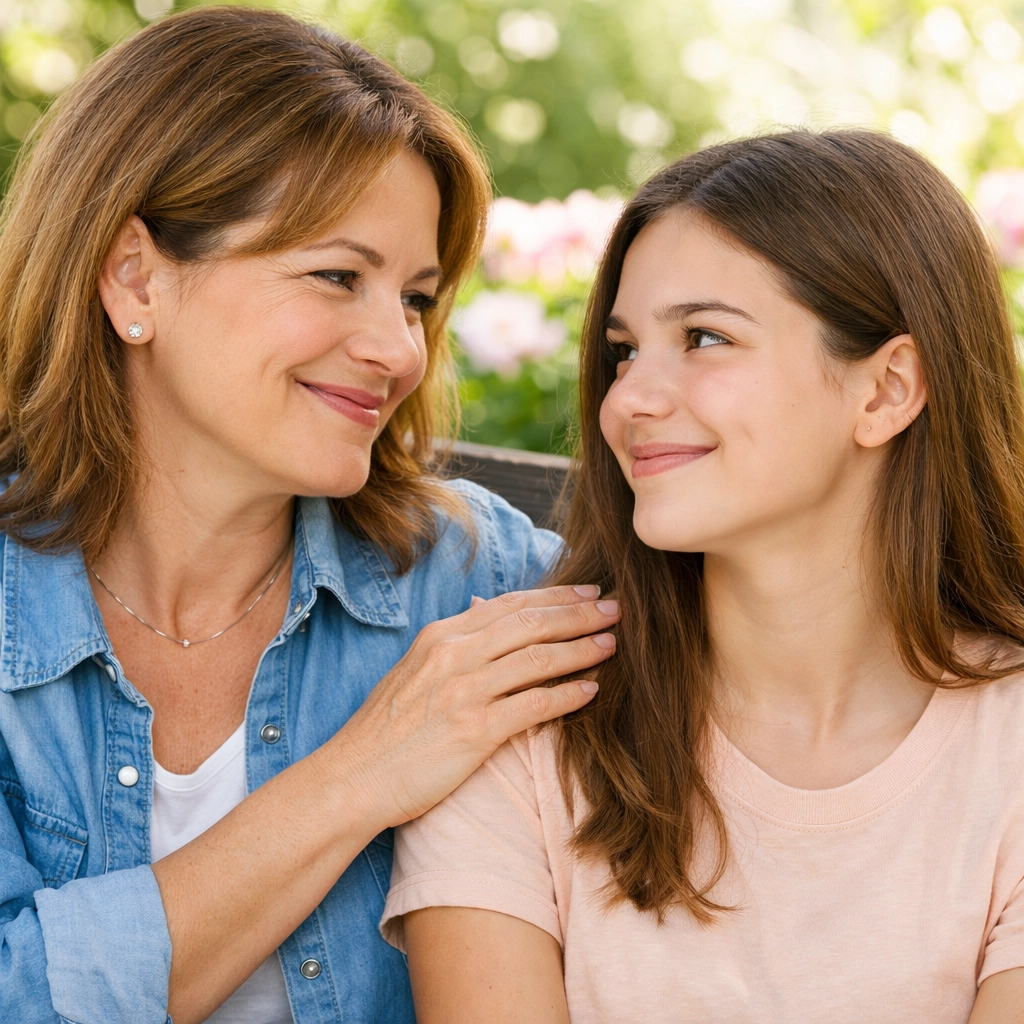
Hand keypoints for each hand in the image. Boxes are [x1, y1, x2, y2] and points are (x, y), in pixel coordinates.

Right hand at [332, 586, 617, 826]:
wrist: (352, 778)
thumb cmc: (384, 730)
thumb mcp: (413, 671)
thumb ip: (452, 645)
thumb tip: (483, 615)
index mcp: (441, 636)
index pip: (508, 605)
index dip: (553, 596)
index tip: (585, 593)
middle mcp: (455, 655)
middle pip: (531, 624)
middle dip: (578, 614)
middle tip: (616, 608)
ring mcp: (465, 691)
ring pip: (538, 658)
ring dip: (581, 649)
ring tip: (613, 644)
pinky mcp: (475, 730)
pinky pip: (534, 704)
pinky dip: (568, 694)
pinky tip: (593, 691)